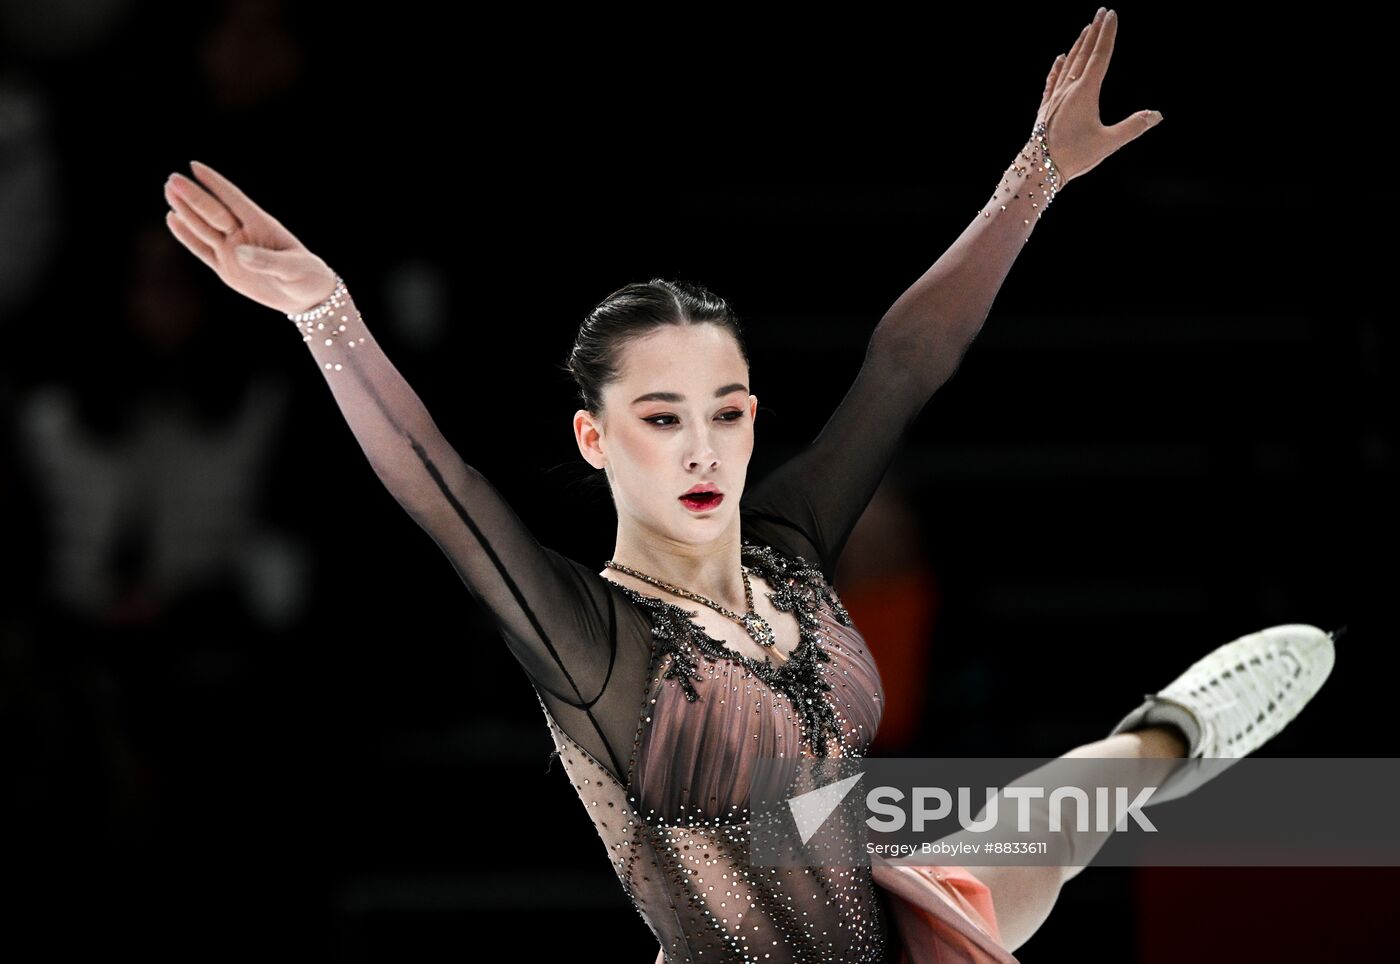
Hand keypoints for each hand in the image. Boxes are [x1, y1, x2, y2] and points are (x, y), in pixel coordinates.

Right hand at [163, 160, 336, 314]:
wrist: (306, 297)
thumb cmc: (306, 276)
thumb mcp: (293, 268)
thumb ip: (267, 260)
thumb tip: (239, 252)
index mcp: (262, 226)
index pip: (234, 200)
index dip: (216, 184)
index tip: (195, 166)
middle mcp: (244, 234)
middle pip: (214, 212)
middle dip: (194, 197)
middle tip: (172, 179)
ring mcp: (233, 250)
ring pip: (204, 228)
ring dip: (186, 211)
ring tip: (168, 190)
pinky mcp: (226, 268)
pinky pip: (202, 250)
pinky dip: (187, 236)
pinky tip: (172, 219)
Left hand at [1033, 7, 1162, 186]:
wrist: (1037, 169)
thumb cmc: (1073, 157)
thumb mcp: (1107, 143)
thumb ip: (1132, 127)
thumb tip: (1156, 115)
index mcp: (1084, 93)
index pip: (1100, 56)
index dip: (1107, 34)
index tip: (1112, 14)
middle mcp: (1068, 90)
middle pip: (1083, 54)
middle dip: (1094, 32)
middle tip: (1101, 12)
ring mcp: (1054, 98)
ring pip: (1067, 64)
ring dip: (1078, 45)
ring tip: (1084, 29)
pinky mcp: (1045, 109)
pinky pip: (1052, 81)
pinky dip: (1057, 67)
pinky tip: (1059, 59)